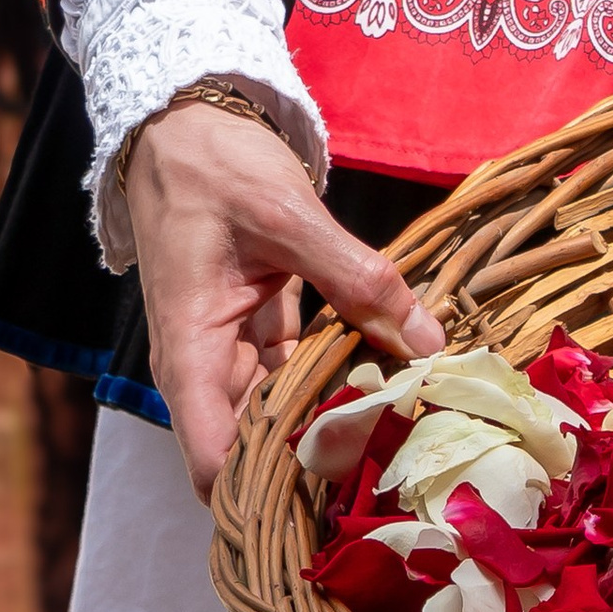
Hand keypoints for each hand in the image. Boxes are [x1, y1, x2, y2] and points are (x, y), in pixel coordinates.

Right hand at [124, 103, 441, 497]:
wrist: (185, 122)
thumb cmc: (217, 167)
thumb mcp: (289, 216)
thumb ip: (357, 278)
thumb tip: (426, 340)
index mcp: (192, 353)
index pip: (212, 460)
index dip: (267, 489)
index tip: (338, 487)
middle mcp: (207, 367)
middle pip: (254, 446)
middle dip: (317, 461)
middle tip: (399, 461)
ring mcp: (233, 349)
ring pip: (283, 411)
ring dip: (336, 418)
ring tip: (410, 429)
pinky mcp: (259, 328)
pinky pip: (299, 371)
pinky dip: (338, 376)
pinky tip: (394, 381)